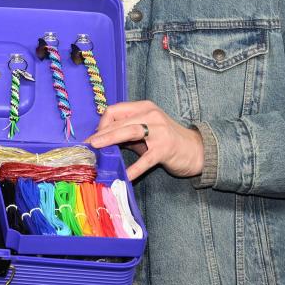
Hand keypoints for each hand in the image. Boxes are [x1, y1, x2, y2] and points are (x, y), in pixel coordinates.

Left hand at [84, 100, 203, 180]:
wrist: (196, 150)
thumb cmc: (166, 141)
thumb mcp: (145, 132)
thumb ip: (125, 133)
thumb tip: (100, 140)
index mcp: (144, 108)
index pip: (115, 110)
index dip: (102, 123)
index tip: (94, 137)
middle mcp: (151, 115)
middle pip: (119, 121)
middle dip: (101, 133)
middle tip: (87, 144)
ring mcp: (159, 131)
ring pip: (129, 131)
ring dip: (110, 139)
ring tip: (96, 148)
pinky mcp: (165, 149)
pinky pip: (146, 159)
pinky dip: (134, 168)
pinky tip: (125, 176)